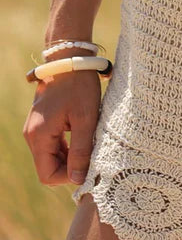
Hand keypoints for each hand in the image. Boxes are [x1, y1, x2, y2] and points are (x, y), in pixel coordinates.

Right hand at [22, 68, 100, 185]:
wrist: (70, 60)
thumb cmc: (79, 87)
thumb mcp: (86, 119)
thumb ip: (81, 150)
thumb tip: (78, 179)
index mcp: (39, 136)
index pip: (47, 175)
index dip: (68, 177)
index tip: (89, 165)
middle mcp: (32, 135)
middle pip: (48, 168)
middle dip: (70, 167)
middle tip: (92, 155)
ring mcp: (35, 129)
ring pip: (51, 157)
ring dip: (70, 157)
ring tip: (90, 145)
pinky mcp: (42, 124)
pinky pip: (52, 145)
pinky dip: (67, 147)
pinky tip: (83, 137)